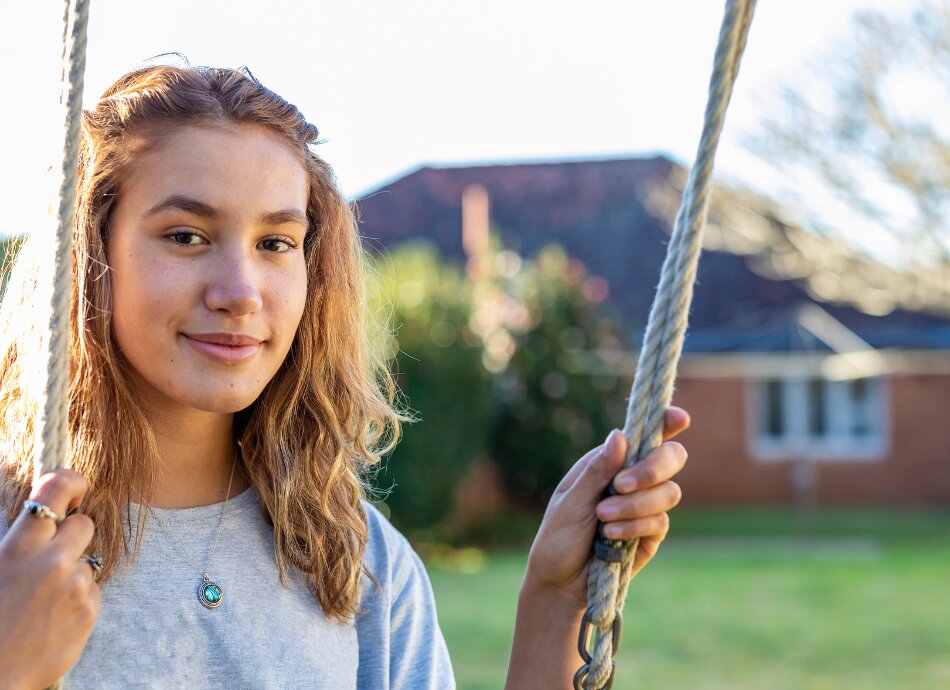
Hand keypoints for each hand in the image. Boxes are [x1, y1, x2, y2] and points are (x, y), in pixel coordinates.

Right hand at [0, 470, 99, 689]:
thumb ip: (20, 544)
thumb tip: (43, 521)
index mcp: (19, 547)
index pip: (55, 491)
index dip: (70, 481)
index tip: (77, 486)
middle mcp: (52, 561)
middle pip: (83, 524)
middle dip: (71, 535)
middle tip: (52, 555)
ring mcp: (74, 586)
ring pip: (86, 563)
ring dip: (70, 575)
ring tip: (40, 603)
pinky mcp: (89, 610)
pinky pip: (91, 591)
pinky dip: (77, 601)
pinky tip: (51, 620)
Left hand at [523, 407, 689, 609]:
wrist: (560, 583)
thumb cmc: (558, 537)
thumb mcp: (570, 501)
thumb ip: (597, 471)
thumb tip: (620, 434)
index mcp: (610, 462)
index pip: (644, 435)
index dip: (666, 422)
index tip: (679, 418)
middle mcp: (632, 480)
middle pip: (670, 458)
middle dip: (651, 469)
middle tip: (621, 484)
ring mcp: (645, 506)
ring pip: (669, 492)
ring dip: (635, 505)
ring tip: (602, 519)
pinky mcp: (651, 534)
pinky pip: (661, 522)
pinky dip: (635, 526)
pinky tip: (609, 536)